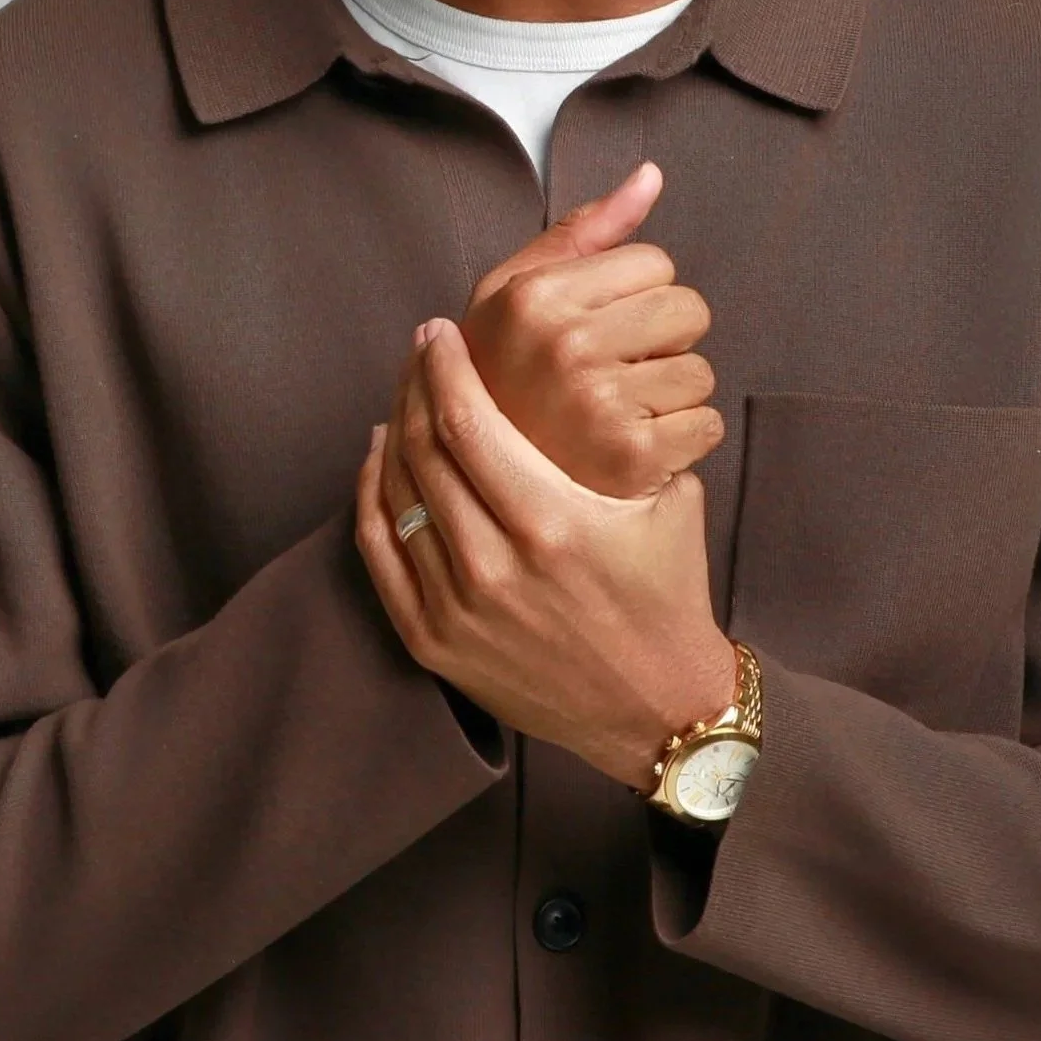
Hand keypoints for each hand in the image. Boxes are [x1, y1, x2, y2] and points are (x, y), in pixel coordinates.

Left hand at [355, 318, 737, 790]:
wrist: (656, 708)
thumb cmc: (667, 592)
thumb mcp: (670, 500)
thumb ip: (624, 435)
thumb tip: (577, 366)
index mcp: (552, 522)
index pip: (468, 422)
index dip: (444, 367)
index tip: (439, 332)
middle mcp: (493, 565)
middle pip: (423, 449)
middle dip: (414, 386)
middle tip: (420, 351)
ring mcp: (456, 608)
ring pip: (394, 494)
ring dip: (392, 432)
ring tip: (404, 394)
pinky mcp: (433, 642)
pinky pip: (379, 551)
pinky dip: (371, 494)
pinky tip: (381, 455)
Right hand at [460, 161, 723, 496]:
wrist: (480, 482)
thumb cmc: (504, 375)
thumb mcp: (517, 291)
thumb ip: (586, 229)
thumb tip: (651, 176)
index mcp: (536, 296)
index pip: (655, 262)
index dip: (635, 295)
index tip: (599, 329)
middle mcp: (566, 344)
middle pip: (687, 310)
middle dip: (664, 339)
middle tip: (617, 371)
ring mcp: (600, 403)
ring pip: (700, 371)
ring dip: (674, 392)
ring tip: (622, 411)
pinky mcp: (633, 457)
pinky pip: (707, 425)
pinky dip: (685, 439)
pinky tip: (639, 447)